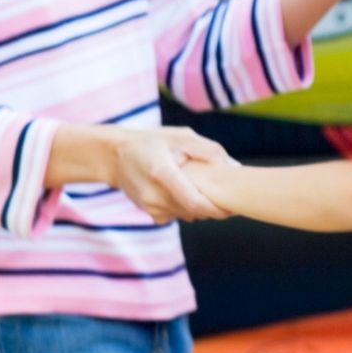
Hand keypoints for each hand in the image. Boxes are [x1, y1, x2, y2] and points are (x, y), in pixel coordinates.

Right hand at [110, 127, 231, 222]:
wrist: (116, 156)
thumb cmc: (153, 142)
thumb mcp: (181, 137)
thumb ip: (209, 151)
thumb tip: (235, 169)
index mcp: (162, 173)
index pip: (195, 203)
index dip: (217, 209)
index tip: (232, 205)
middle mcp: (155, 195)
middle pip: (195, 211)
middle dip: (213, 206)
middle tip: (225, 192)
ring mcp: (151, 207)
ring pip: (188, 214)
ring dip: (200, 206)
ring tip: (202, 186)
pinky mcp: (151, 214)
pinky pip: (178, 215)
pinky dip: (186, 207)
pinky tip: (183, 191)